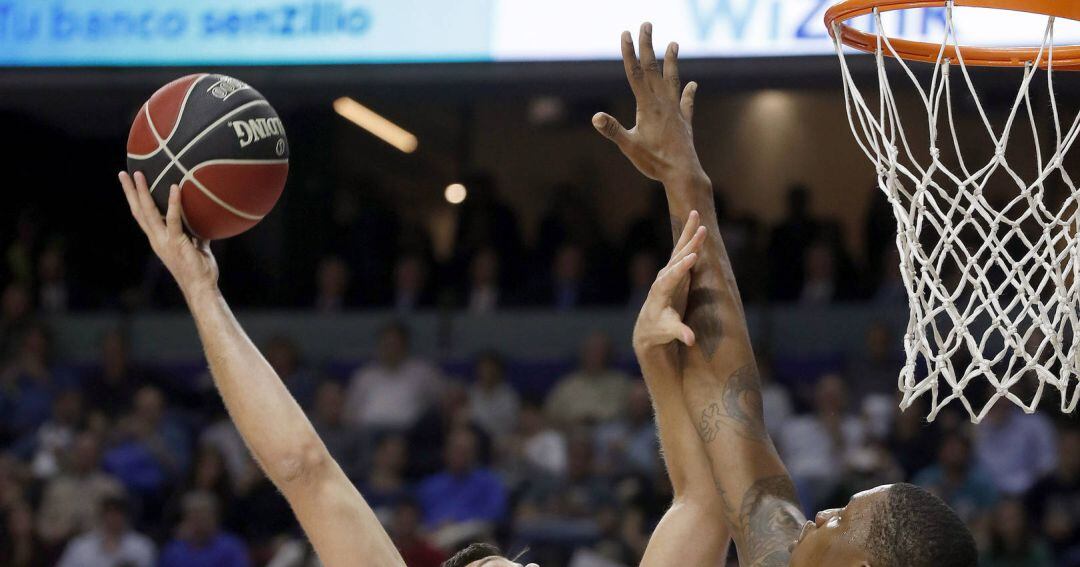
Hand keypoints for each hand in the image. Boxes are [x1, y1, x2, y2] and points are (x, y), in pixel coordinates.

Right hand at [119, 171, 218, 297]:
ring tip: (138, 174)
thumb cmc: (200, 270)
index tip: (129, 185)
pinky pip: (173, 219)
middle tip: (123, 173)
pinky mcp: (176, 242)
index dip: (135, 201)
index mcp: (159, 240)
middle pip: (138, 211)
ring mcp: (164, 241)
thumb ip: (197, 234)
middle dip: (130, 191)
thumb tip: (205, 221)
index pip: (142, 216)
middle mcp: (156, 239)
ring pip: (148, 212)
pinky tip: (174, 188)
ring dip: (142, 192)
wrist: (201, 288)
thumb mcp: (197, 247)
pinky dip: (173, 203)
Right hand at [593, 22, 702, 182]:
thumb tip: (595, 117)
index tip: (626, 34)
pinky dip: (689, 93)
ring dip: (672, 61)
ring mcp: (675, 111)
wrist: (683, 173)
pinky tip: (693, 84)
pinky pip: (686, 103)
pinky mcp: (684, 123)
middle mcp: (663, 103)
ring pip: (672, 80)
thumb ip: (612, 130)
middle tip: (647, 24)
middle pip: (654, 69)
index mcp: (648, 106)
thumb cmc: (655, 162)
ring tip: (674, 43)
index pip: (636, 74)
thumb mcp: (629, 147)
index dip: (629, 53)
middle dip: (648, 46)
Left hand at [633, 210, 705, 354]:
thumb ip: (680, 333)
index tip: (693, 256)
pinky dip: (689, 237)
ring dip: (688, 233)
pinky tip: (695, 224)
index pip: (672, 277)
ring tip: (696, 214)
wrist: (648, 327)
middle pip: (676, 258)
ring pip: (679, 249)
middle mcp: (663, 278)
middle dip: (689, 244)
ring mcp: (668, 272)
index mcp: (661, 292)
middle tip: (701, 229)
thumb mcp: (668, 333)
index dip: (682, 267)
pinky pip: (682, 251)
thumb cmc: (659, 330)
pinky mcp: (674, 271)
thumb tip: (691, 340)